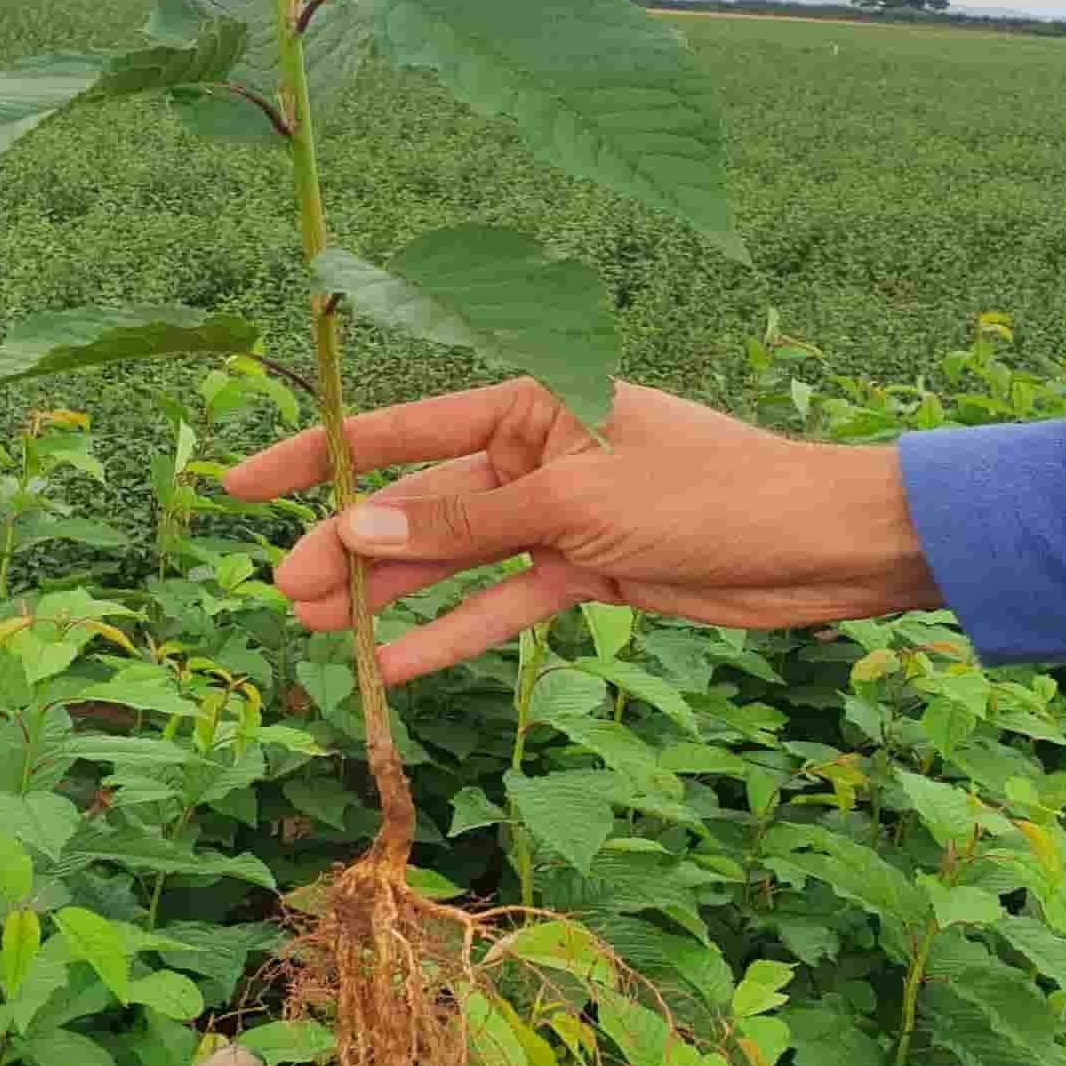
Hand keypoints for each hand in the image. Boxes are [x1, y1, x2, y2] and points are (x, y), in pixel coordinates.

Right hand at [221, 376, 941, 684]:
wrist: (820, 550)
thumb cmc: (710, 495)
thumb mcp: (575, 502)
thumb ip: (465, 519)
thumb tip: (356, 523)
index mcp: (529, 401)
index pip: (400, 427)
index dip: (317, 457)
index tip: (244, 488)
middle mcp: (533, 451)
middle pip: (418, 500)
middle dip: (348, 546)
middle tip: (285, 594)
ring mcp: (556, 514)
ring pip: (453, 558)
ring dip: (390, 594)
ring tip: (319, 633)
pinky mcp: (583, 571)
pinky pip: (502, 602)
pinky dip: (455, 633)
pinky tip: (399, 664)